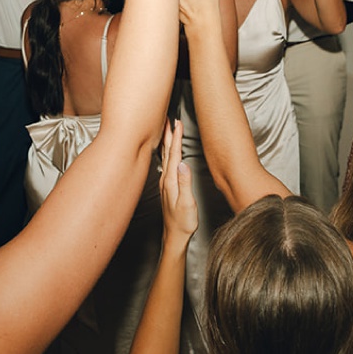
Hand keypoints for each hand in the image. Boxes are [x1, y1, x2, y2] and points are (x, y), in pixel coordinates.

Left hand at [158, 118, 197, 240]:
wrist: (174, 236)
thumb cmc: (183, 222)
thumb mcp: (187, 203)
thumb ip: (185, 183)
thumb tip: (183, 164)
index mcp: (171, 180)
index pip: (174, 154)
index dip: (176, 138)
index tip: (177, 123)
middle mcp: (166, 179)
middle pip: (167, 152)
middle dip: (168, 134)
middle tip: (168, 117)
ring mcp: (165, 182)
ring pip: (165, 156)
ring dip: (167, 141)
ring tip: (167, 129)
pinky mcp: (167, 186)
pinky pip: (166, 163)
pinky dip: (167, 152)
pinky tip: (167, 151)